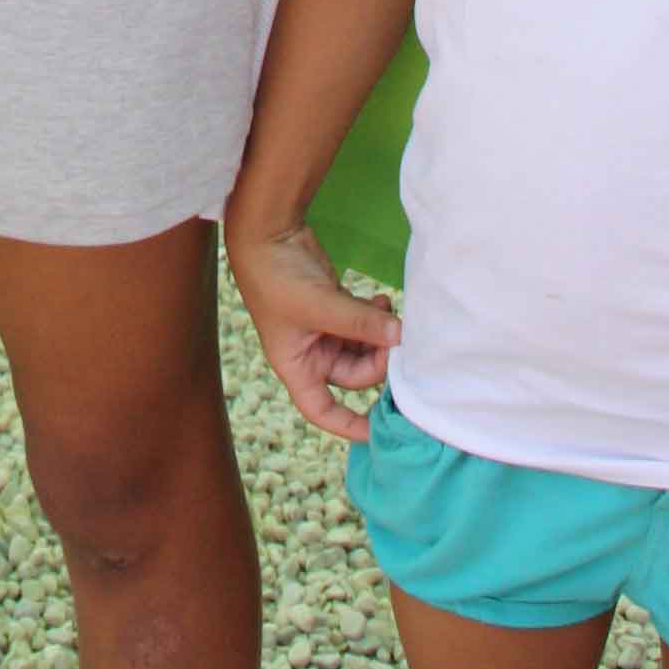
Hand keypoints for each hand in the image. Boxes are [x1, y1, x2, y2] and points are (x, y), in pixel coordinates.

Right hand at [225, 209, 398, 439]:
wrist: (267, 236)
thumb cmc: (279, 279)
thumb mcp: (319, 306)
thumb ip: (359, 323)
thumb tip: (400, 337)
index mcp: (297, 366)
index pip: (323, 411)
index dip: (349, 425)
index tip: (379, 433)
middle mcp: (311, 354)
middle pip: (355, 376)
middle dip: (377, 361)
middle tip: (394, 339)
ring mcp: (324, 331)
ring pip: (363, 349)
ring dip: (380, 336)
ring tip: (390, 313)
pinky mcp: (335, 309)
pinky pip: (363, 325)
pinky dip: (376, 317)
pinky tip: (382, 299)